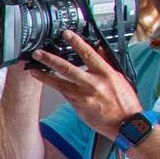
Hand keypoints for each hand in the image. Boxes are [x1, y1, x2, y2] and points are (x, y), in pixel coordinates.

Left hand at [27, 31, 142, 139]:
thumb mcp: (119, 78)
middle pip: (67, 68)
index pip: (88, 54)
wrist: (126, 124)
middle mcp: (93, 83)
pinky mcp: (78, 105)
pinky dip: (54, 86)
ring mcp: (83, 95)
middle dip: (50, 60)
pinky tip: (46, 81)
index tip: (66, 34)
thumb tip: (100, 48)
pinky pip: (64, 93)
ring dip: (45, 75)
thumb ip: (107, 62)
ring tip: (33, 69)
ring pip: (60, 83)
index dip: (76, 43)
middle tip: (39, 53)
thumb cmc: (124, 102)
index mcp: (106, 74)